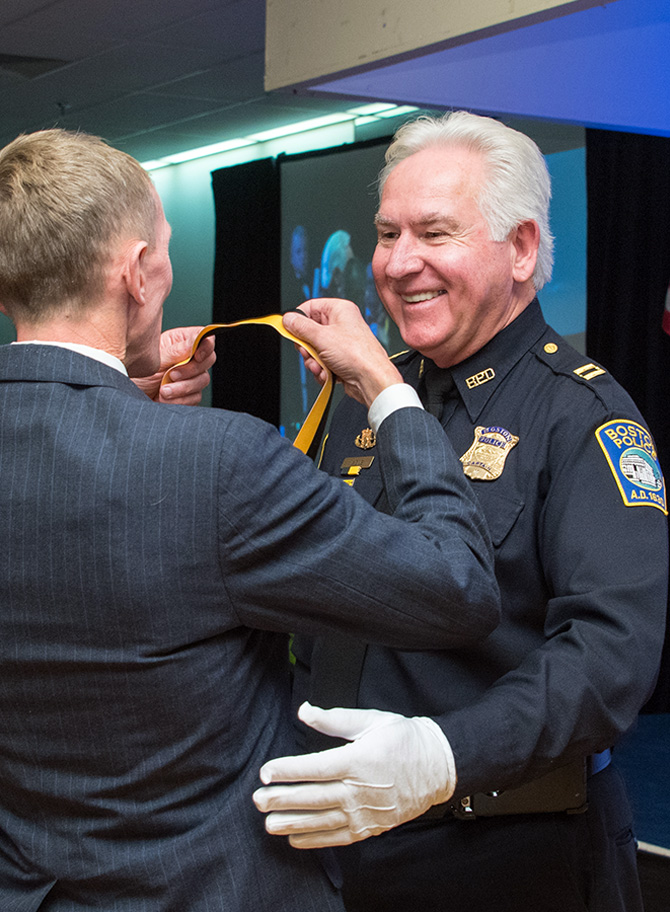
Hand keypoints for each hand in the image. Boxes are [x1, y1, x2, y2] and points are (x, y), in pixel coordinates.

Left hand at [131, 327, 215, 403]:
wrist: (128, 397)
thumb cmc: (137, 375)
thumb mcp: (155, 360)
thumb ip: (178, 351)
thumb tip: (198, 339)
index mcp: (179, 343)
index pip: (203, 338)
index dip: (206, 345)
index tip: (197, 355)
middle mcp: (187, 358)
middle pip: (208, 360)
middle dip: (190, 370)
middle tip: (172, 374)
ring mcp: (189, 377)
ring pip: (202, 380)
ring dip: (182, 387)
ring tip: (163, 390)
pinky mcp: (189, 394)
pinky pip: (195, 397)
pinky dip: (180, 399)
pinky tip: (165, 398)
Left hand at [252, 702, 455, 848]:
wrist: (438, 765)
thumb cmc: (404, 738)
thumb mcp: (372, 720)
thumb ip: (335, 719)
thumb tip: (305, 711)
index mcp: (359, 760)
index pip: (315, 768)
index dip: (288, 771)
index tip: (266, 772)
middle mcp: (360, 790)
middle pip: (314, 797)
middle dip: (283, 799)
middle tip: (258, 800)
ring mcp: (366, 812)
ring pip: (323, 821)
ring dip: (293, 823)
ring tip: (268, 823)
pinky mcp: (371, 827)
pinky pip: (339, 837)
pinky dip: (316, 840)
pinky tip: (295, 838)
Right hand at [283, 300, 401, 407]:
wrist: (371, 380)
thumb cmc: (356, 355)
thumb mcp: (321, 337)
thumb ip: (300, 327)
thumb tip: (287, 319)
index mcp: (339, 310)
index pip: (310, 307)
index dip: (298, 319)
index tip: (289, 330)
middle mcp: (342, 324)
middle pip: (309, 331)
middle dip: (306, 347)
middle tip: (308, 353)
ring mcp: (341, 342)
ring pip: (314, 349)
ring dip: (313, 361)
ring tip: (320, 367)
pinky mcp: (341, 359)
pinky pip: (322, 362)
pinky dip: (321, 370)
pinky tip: (327, 374)